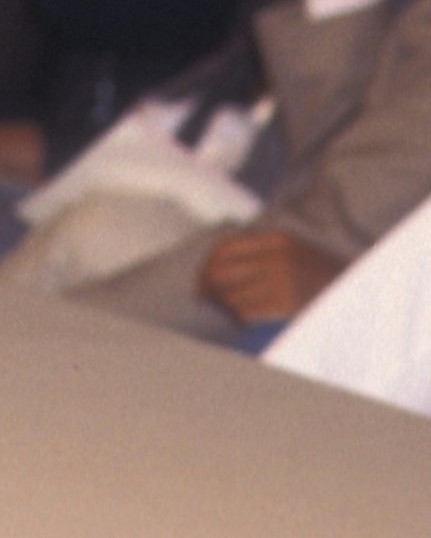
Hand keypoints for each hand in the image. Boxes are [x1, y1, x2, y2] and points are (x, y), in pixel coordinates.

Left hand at [197, 226, 344, 323]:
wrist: (358, 290)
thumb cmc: (321, 273)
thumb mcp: (291, 250)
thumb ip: (261, 252)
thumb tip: (220, 267)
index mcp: (275, 239)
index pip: (225, 249)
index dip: (207, 265)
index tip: (202, 278)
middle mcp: (275, 256)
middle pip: (223, 270)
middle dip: (208, 286)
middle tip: (202, 297)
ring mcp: (281, 280)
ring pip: (232, 293)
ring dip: (221, 305)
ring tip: (219, 311)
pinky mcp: (286, 303)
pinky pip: (248, 311)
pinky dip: (237, 317)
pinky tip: (238, 321)